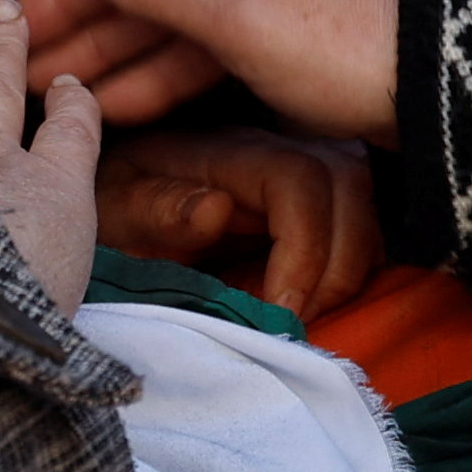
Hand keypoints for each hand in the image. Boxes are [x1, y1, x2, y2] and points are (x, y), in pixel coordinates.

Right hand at [0, 0, 396, 141]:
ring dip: (102, 44)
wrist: (444, 85)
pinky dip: (152, 72)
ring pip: (157, 6)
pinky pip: (195, 43)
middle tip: (12, 42)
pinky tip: (109, 105)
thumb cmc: (347, 38)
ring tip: (45, 84)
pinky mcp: (272, 29)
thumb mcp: (239, 10)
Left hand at [97, 127, 381, 320]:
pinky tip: (310, 297)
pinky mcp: (306, 194)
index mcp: (228, 151)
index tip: (279, 311)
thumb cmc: (108, 200)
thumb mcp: (115, 206)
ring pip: (364, 202)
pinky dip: (349, 260)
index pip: (300, 181)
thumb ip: (160, 208)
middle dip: (338, 265)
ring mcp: (296, 167)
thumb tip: (218, 209)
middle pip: (350, 187)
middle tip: (295, 322)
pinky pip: (356, 217)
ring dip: (348, 265)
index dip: (305, 250)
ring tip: (302, 313)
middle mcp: (275, 149)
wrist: (107, 189)